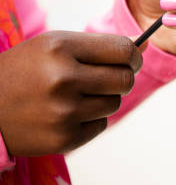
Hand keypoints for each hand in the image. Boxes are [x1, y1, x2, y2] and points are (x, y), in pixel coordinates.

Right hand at [0, 31, 142, 155]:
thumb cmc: (24, 70)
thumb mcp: (54, 46)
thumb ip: (98, 46)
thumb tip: (142, 48)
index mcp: (60, 48)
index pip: (124, 51)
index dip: (133, 56)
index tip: (131, 60)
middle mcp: (62, 79)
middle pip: (126, 80)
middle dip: (122, 77)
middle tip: (107, 77)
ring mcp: (63, 112)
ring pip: (114, 103)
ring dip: (103, 98)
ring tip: (76, 95)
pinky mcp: (63, 139)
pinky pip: (100, 125)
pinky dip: (89, 119)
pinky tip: (65, 114)